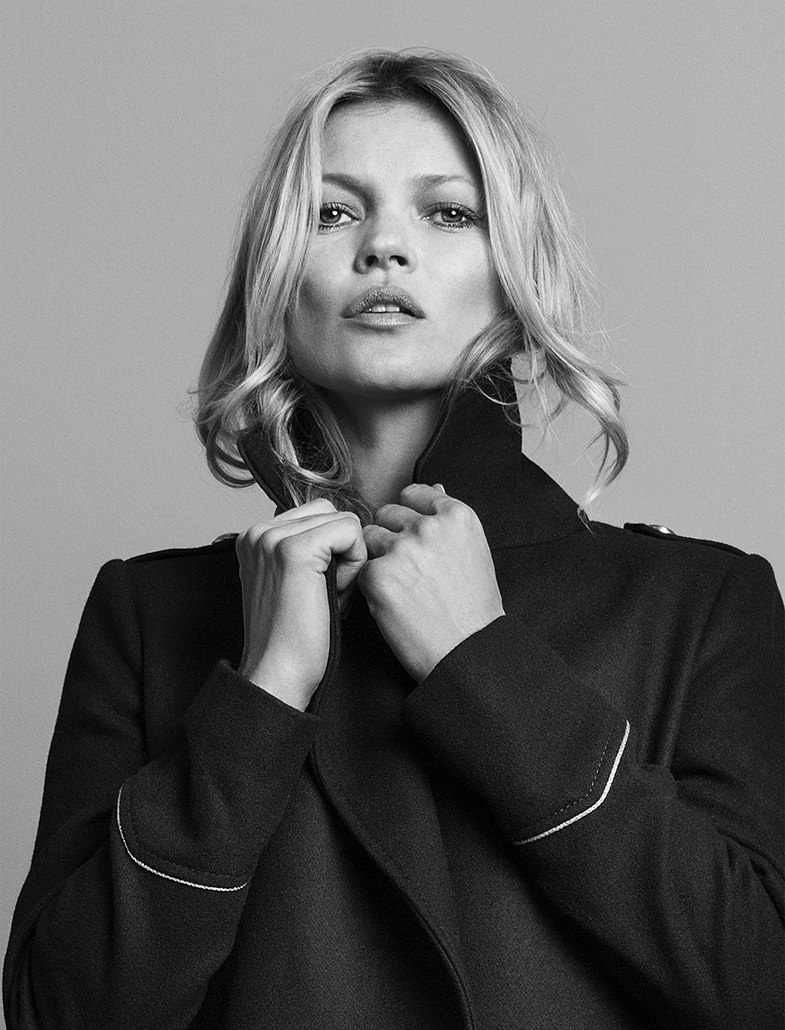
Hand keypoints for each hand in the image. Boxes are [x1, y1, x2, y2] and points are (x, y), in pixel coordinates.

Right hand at [235, 499, 366, 709]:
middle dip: (342, 551)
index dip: (331, 550)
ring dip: (349, 559)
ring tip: (330, 595)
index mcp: (255, 537)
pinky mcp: (294, 550)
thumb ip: (308, 550)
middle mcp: (259, 531)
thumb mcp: (293, 582)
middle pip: (332, 513)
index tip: (318, 588)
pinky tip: (336, 595)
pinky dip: (354, 564)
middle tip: (328, 593)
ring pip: (344, 521)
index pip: (318, 514)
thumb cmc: (293, 637)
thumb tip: (347, 528)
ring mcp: (273, 538)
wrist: (277, 673)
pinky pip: (350, 531)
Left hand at [359, 483, 504, 682]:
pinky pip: (361, 568)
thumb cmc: (473, 609)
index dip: (409, 517)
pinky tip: (393, 602)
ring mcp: (402, 549)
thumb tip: (433, 489)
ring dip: (378, 557)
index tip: (414, 537)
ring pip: (369, 538)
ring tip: (403, 586)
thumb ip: (448, 520)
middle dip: (391, 536)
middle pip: (387, 513)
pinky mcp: (378, 575)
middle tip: (409, 569)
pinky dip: (371, 585)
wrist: (467, 653)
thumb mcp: (473, 552)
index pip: (414, 494)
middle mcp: (430, 527)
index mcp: (457, 516)